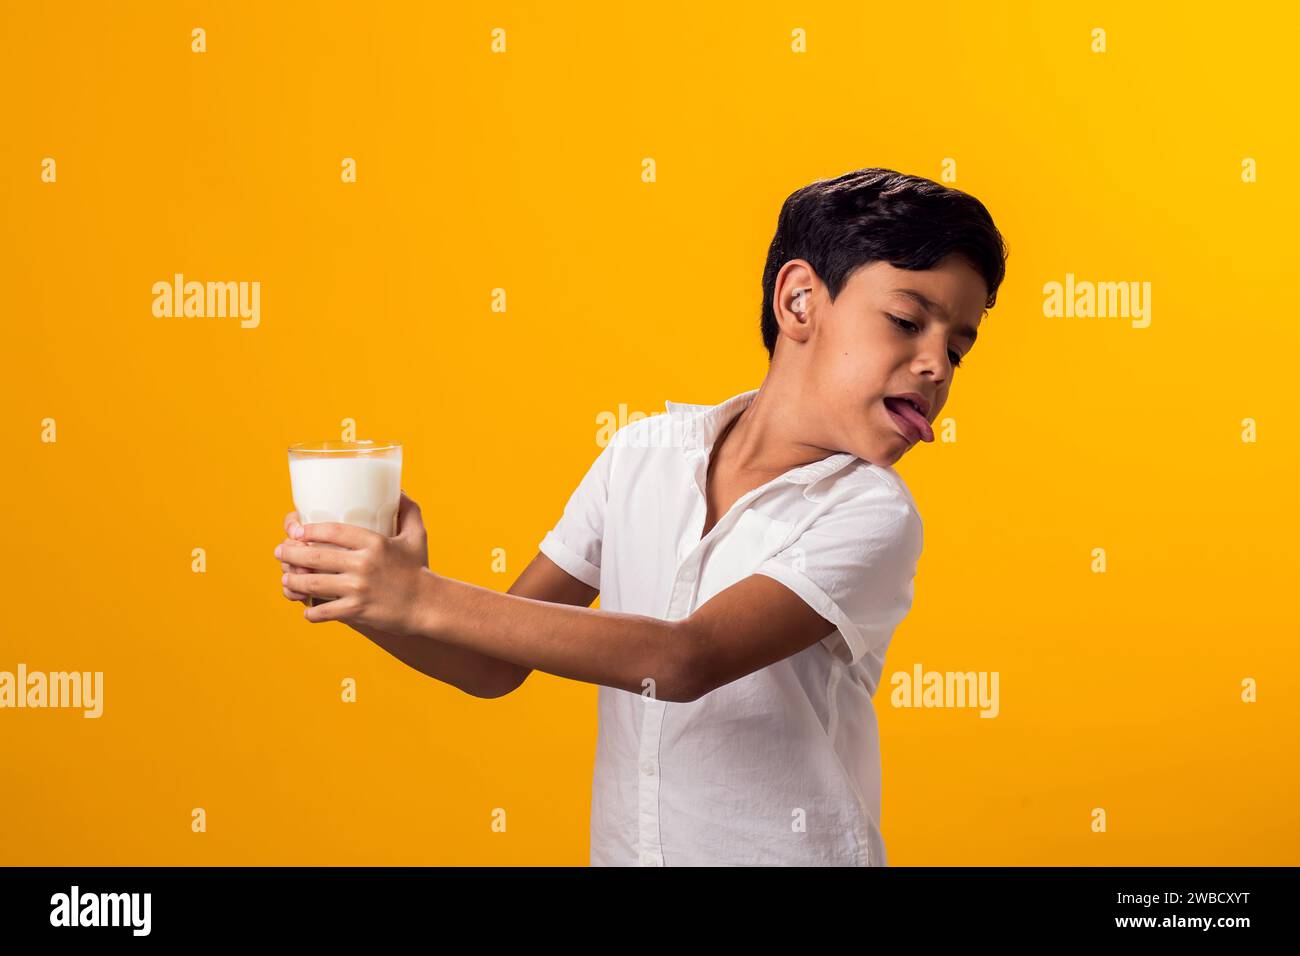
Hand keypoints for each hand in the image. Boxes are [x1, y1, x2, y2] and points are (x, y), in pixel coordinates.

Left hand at [274, 491, 431, 635]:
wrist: (428, 604)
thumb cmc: (419, 568)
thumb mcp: (417, 535)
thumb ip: (408, 510)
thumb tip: (398, 489)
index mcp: (375, 543)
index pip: (333, 531)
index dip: (309, 529)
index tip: (296, 529)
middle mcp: (364, 564)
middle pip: (316, 556)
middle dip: (291, 553)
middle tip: (281, 551)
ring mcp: (359, 589)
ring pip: (313, 584)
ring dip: (293, 582)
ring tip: (286, 579)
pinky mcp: (357, 610)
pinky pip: (324, 612)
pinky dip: (311, 612)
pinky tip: (307, 609)